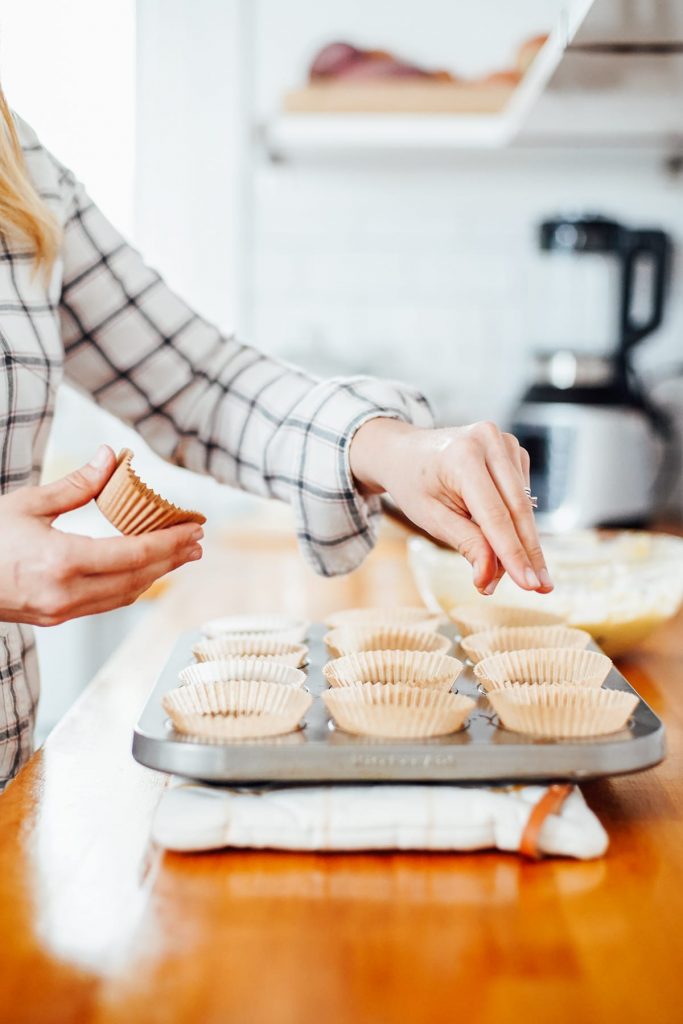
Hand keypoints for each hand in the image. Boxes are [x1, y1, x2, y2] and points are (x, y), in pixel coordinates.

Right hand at [0, 445, 202, 625]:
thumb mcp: (28, 504)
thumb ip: (76, 485)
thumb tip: (111, 457)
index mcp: (61, 561)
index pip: (134, 554)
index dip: (170, 542)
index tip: (195, 529)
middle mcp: (66, 592)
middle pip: (137, 578)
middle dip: (172, 560)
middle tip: (198, 543)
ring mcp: (61, 610)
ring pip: (124, 595)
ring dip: (156, 576)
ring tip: (180, 557)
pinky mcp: (55, 617)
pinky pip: (105, 603)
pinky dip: (131, 586)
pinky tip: (144, 572)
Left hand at [349, 418, 551, 595]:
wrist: (405, 452)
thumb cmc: (415, 486)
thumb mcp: (431, 518)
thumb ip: (467, 544)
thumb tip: (489, 577)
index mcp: (463, 456)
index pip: (496, 515)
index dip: (514, 553)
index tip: (530, 586)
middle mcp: (489, 442)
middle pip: (518, 509)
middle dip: (529, 553)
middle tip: (542, 588)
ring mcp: (505, 442)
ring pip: (523, 506)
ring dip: (517, 542)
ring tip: (498, 571)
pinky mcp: (513, 451)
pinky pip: (521, 497)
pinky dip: (513, 523)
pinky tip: (497, 535)